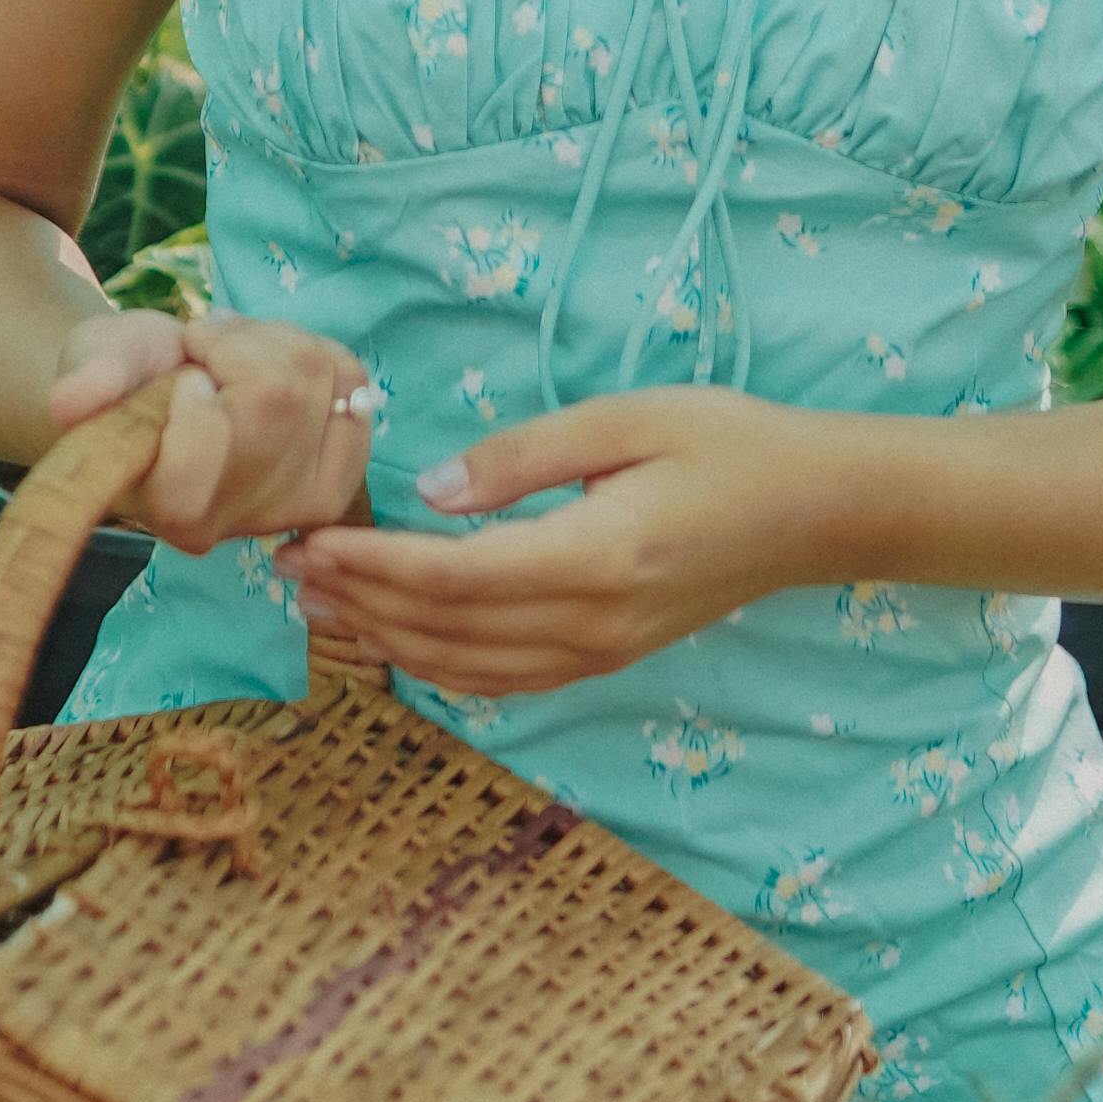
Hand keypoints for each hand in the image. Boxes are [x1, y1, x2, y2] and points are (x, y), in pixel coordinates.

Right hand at [47, 306, 376, 551]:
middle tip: (200, 350)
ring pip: (312, 376)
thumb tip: (72, 402)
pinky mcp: (343, 466)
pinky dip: (311, 347)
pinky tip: (273, 362)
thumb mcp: (92, 363)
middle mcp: (238, 523)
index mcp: (167, 510)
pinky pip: (349, 376)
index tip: (181, 379)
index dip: (190, 413)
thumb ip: (86, 379)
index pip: (189, 481)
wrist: (169, 386)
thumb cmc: (125, 380)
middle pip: (271, 404)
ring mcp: (300, 501)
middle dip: (233, 346)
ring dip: (269, 339)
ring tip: (230, 356)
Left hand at [278, 390, 819, 698]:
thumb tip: (433, 490)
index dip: (372, 566)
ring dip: (387, 642)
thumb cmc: (726, 444)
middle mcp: (591, 624)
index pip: (454, 577)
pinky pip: (505, 681)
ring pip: (468, 668)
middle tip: (288, 568)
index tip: (309, 540)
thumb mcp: (626, 419)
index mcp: (594, 559)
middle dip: (359, 604)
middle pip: (447, 631)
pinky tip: (400, 642)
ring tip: (321, 610)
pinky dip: (440, 667)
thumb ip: (524, 456)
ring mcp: (600, 653)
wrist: (814, 511)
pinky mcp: (606, 658)